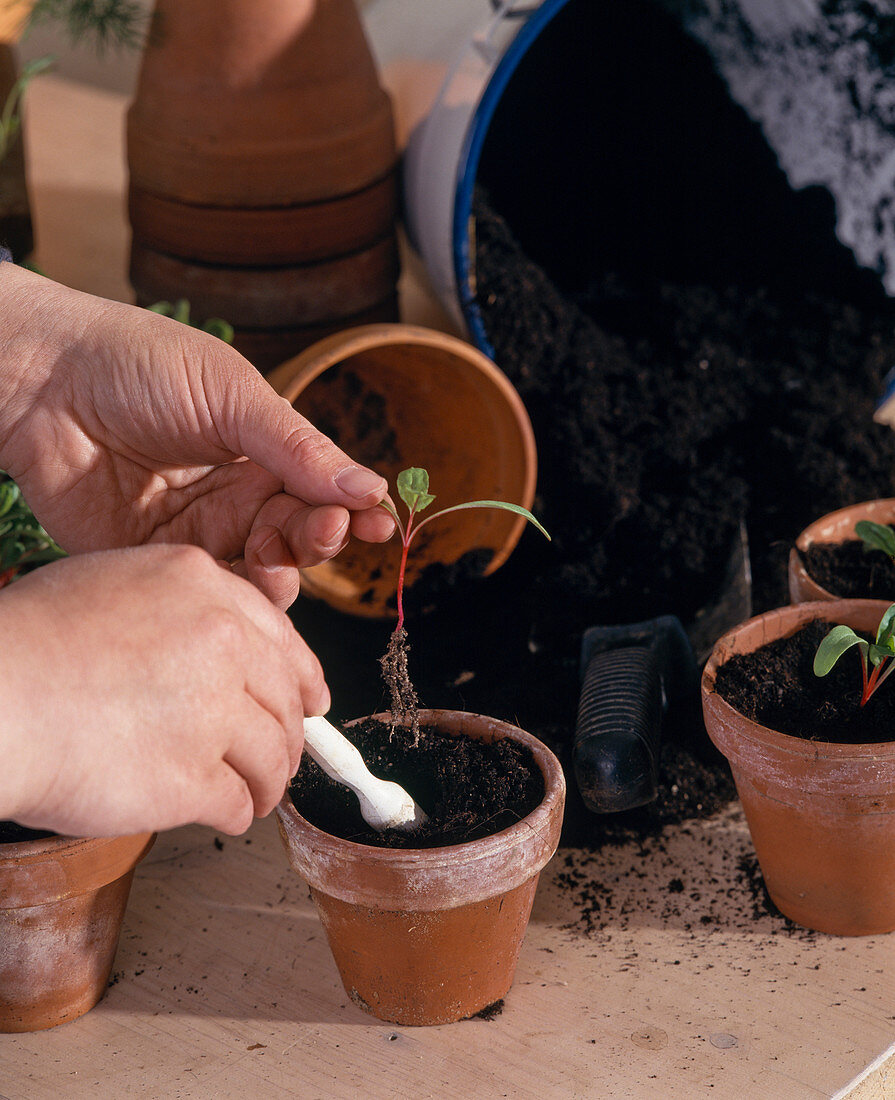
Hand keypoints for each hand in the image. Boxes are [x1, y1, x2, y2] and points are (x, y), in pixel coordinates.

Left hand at [0, 265, 394, 608]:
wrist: (41, 381)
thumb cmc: (139, 366)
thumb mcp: (232, 396)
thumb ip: (299, 448)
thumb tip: (371, 488)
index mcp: (263, 452)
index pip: (324, 493)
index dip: (353, 512)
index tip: (380, 524)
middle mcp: (237, 497)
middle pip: (301, 540)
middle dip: (320, 540)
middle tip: (320, 529)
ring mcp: (198, 533)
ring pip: (263, 576)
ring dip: (283, 574)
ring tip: (272, 556)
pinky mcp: (156, 562)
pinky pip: (209, 594)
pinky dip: (233, 598)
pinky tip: (237, 582)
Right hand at [0, 545, 320, 836]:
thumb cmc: (30, 643)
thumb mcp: (112, 585)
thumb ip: (179, 610)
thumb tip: (221, 652)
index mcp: (204, 587)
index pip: (281, 636)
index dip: (302, 676)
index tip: (312, 701)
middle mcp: (221, 641)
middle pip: (285, 698)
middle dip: (288, 736)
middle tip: (282, 760)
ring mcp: (213, 709)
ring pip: (272, 755)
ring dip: (269, 781)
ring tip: (257, 795)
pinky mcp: (193, 776)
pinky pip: (237, 801)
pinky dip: (237, 812)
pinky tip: (225, 814)